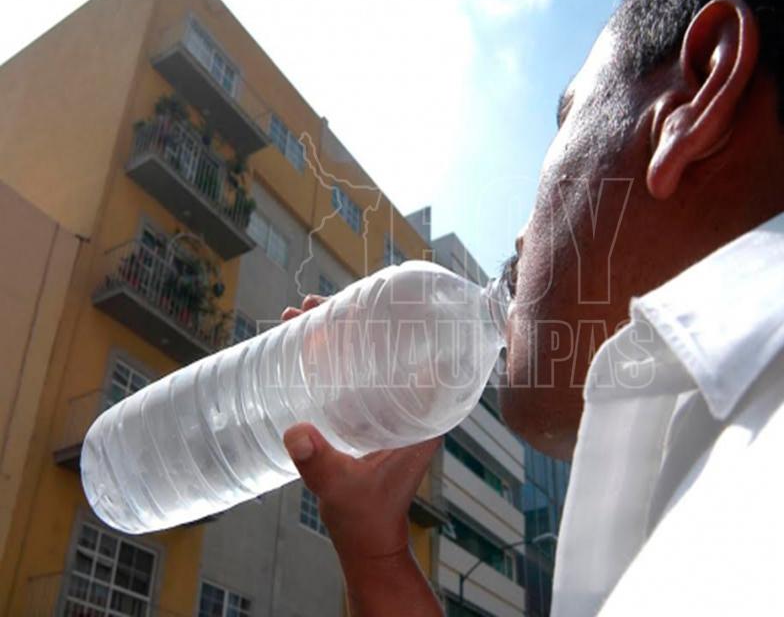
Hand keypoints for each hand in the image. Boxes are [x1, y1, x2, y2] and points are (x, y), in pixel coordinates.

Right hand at [279, 295, 442, 615]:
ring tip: (297, 320)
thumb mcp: (340, 486)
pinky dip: (331, 364)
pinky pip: (354, 382)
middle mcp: (411, 410)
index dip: (388, 323)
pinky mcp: (370, 423)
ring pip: (367, 363)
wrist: (367, 546)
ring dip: (335, 339)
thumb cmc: (366, 519)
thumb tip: (295, 432)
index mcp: (424, 418)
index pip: (418, 355)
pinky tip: (302, 353)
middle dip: (347, 322)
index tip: (353, 302)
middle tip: (309, 306)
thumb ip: (320, 462)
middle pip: (387, 350)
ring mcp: (389, 415)